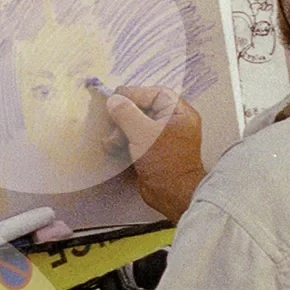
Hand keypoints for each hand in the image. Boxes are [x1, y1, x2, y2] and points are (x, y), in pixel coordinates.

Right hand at [106, 83, 205, 221]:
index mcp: (179, 112)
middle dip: (124, 116)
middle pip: (143, 107)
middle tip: (111, 123)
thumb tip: (113, 100)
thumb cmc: (165, 162)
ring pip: (136, 123)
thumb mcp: (143, 133)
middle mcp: (172, 122)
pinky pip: (135, 137)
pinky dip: (123, 140)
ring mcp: (162, 136)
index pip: (155, 93)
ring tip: (110, 142)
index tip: (114, 98)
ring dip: (120, 130)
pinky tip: (112, 147)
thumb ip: (127, 113)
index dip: (134, 94)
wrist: (173, 195)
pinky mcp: (152, 150)